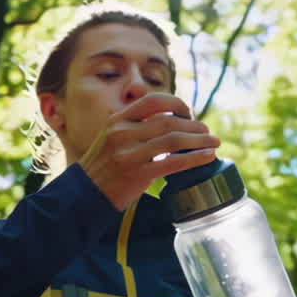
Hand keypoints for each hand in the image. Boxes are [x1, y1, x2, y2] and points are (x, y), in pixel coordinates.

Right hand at [78, 92, 220, 210]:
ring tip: (214, 143)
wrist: (83, 195)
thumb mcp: (111, 138)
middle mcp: (123, 133)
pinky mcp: (137, 174)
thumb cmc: (103, 168)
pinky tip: (207, 157)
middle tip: (208, 132)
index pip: (153, 101)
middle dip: (194, 126)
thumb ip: (134, 128)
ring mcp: (129, 153)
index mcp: (118, 120)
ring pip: (173, 140)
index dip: (177, 104)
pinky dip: (194, 159)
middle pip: (168, 122)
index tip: (189, 113)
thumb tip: (170, 124)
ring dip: (199, 140)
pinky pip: (173, 163)